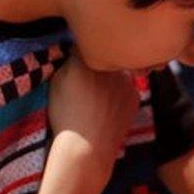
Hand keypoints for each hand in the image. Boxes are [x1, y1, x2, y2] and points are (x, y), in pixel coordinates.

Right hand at [48, 53, 138, 178]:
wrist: (87, 147)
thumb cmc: (66, 114)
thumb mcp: (58, 81)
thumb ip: (71, 60)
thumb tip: (79, 50)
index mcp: (88, 59)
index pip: (84, 47)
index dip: (78, 56)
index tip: (74, 69)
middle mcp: (111, 65)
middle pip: (104, 59)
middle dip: (97, 66)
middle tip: (86, 86)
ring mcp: (127, 80)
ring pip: (117, 74)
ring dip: (110, 80)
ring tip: (96, 101)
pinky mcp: (135, 96)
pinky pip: (125, 89)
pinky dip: (118, 95)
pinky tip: (106, 110)